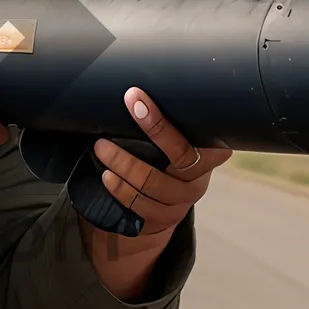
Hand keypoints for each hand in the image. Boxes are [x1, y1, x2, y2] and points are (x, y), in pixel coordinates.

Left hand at [81, 86, 231, 298]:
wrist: (159, 210)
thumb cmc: (162, 163)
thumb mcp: (172, 145)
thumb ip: (168, 126)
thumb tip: (134, 90)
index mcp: (207, 154)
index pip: (200, 134)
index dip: (168, 118)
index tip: (137, 96)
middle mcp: (198, 178)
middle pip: (179, 154)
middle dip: (150, 129)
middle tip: (122, 111)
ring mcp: (181, 201)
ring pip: (153, 182)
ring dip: (123, 163)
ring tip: (101, 148)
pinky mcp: (162, 219)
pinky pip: (140, 205)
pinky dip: (120, 189)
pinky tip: (107, 176)